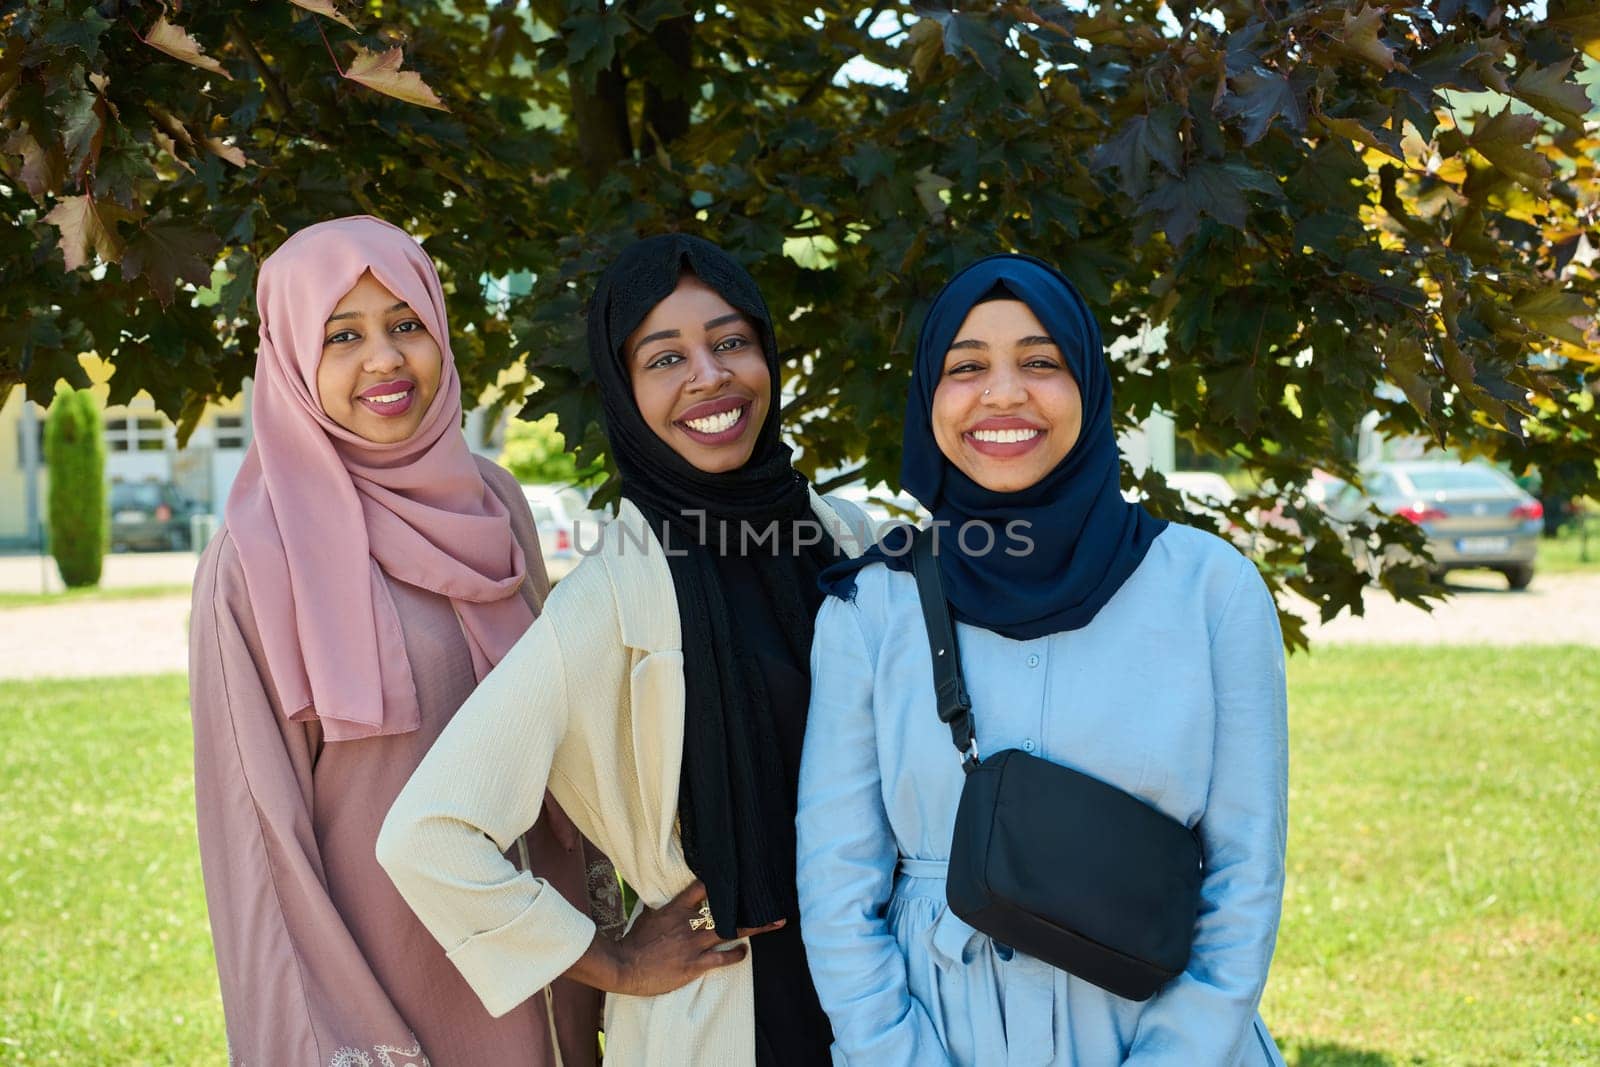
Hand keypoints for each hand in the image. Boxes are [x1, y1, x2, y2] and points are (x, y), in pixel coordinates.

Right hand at [565, 881, 783, 996]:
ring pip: (731, 931)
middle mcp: (689, 923)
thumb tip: (665, 898)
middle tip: (771, 900)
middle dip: (749, 905)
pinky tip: (744, 952)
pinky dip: (736, 954)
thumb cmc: (635, 942)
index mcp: (676, 908)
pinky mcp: (696, 963)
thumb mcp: (648, 917)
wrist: (625, 966)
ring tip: (774, 923)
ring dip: (754, 927)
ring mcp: (694, 943)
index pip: (703, 887)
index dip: (721, 881)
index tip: (739, 876)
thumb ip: (662, 907)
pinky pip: (722, 957)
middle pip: (725, 909)